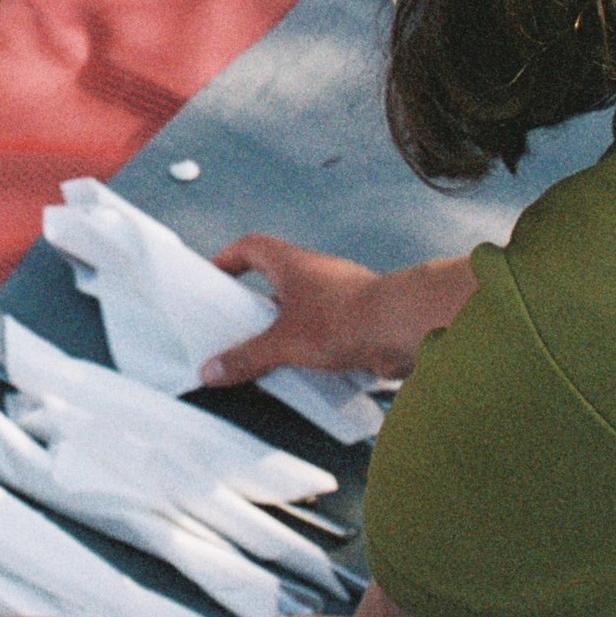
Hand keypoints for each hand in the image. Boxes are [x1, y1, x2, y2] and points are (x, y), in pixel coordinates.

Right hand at [203, 238, 476, 385]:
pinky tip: (303, 368)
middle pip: (275, 278)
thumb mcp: (283, 342)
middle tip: (236, 326)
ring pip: (301, 306)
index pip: (250, 247)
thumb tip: (214, 369)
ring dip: (284, 326)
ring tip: (268, 354)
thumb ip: (247, 357)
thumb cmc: (346, 318)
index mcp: (290, 263)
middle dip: (255, 303)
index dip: (229, 258)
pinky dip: (310, 345)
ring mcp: (337, 294)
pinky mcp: (356, 318)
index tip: (214, 277)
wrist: (401, 327)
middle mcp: (314, 273)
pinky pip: (324, 328)